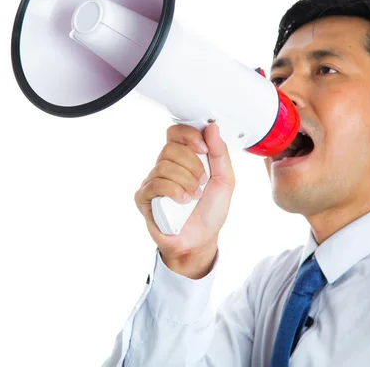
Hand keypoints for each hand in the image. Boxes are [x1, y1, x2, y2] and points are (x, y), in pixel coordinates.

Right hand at [134, 122, 234, 275]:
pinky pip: (155, 184)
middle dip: (193, 165)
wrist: (201, 240)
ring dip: (186, 181)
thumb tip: (212, 128)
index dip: (189, 135)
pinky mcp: (144, 198)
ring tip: (194, 196)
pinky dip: (175, 191)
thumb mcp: (225, 179)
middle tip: (202, 181)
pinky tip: (183, 202)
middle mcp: (165, 166)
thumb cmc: (210, 212)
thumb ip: (220, 153)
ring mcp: (153, 181)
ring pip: (164, 165)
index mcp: (183, 158)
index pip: (176, 132)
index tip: (204, 148)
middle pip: (170, 148)